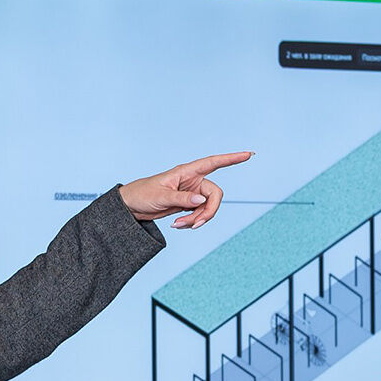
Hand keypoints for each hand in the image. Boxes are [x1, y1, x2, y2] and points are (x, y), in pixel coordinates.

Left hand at [119, 151, 251, 227]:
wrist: (132, 206)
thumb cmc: (143, 194)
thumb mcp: (161, 196)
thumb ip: (182, 198)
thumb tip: (201, 200)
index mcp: (187, 171)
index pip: (214, 162)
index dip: (231, 158)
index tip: (248, 155)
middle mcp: (193, 181)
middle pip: (215, 195)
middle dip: (207, 212)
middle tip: (195, 224)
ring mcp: (192, 193)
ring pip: (208, 208)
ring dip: (197, 219)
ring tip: (179, 225)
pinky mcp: (189, 205)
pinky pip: (199, 215)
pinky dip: (192, 222)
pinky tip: (178, 225)